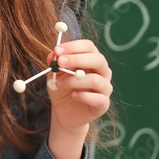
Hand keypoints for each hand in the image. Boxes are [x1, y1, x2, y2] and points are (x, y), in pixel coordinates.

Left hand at [46, 39, 112, 158]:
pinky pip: (98, 98)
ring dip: (73, 80)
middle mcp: (102, 72)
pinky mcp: (103, 104)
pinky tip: (73, 95)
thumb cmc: (61, 89)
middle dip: (77, 59)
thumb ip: (55, 63)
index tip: (57, 50)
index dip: (73, 47)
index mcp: (91, 60)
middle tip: (59, 62)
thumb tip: (53, 54)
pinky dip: (83, 96)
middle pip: (98, 60)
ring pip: (95, 79)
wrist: (63, 112)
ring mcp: (105, 88)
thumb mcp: (54, 74)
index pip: (89, 47)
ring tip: (58, 84)